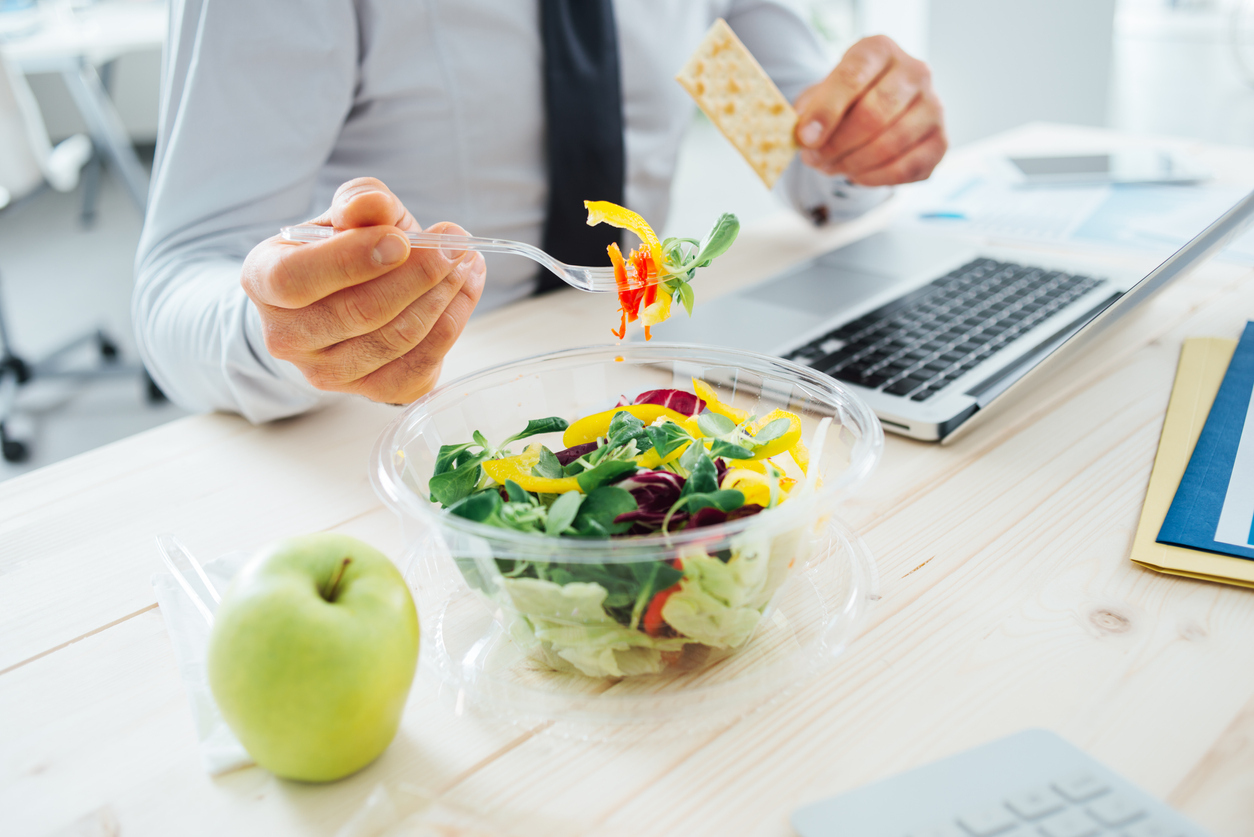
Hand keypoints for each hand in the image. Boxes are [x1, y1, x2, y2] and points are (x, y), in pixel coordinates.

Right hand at [241, 177, 485, 403]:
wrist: (347, 299)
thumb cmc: (345, 250)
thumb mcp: (348, 216)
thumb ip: (360, 203)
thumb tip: (374, 204)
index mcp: (264, 280)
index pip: (296, 278)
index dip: (352, 259)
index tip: (402, 239)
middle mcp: (286, 336)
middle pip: (358, 312)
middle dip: (418, 275)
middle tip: (454, 244)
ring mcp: (326, 373)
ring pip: (396, 338)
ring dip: (442, 296)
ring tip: (464, 261)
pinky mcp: (370, 392)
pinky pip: (420, 364)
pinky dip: (451, 322)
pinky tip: (464, 290)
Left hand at [794, 35, 945, 186]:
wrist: (874, 110)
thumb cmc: (843, 101)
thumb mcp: (819, 95)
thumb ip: (810, 112)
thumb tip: (806, 138)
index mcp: (880, 49)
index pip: (853, 76)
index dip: (826, 111)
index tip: (804, 138)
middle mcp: (915, 72)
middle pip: (874, 114)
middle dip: (837, 144)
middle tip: (813, 159)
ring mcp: (934, 106)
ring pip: (890, 144)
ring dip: (852, 164)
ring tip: (831, 167)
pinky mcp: (941, 141)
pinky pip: (907, 168)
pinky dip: (874, 178)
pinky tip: (856, 175)